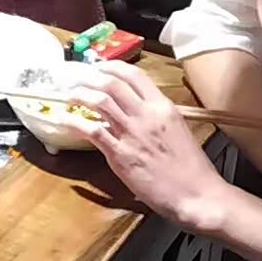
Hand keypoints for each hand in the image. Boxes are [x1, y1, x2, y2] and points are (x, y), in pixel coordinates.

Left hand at [63, 59, 228, 229]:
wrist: (197, 194)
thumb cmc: (191, 167)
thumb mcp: (178, 130)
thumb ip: (157, 118)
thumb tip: (137, 112)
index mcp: (163, 106)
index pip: (134, 75)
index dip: (112, 66)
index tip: (98, 66)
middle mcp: (146, 115)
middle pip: (111, 83)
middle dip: (88, 76)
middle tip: (75, 77)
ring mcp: (132, 134)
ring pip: (100, 101)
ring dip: (79, 94)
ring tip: (68, 95)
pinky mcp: (121, 155)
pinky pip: (93, 131)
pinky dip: (75, 122)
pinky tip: (65, 119)